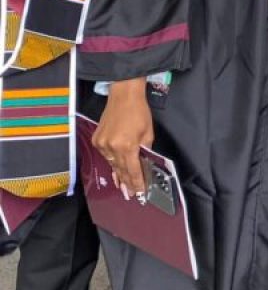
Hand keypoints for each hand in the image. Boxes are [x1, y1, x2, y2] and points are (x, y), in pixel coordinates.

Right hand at [92, 78, 152, 197]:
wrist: (123, 96)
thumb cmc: (139, 111)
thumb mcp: (148, 132)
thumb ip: (145, 150)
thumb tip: (143, 163)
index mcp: (127, 146)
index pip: (133, 170)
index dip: (136, 182)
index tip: (139, 192)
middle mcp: (112, 147)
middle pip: (121, 170)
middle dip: (126, 182)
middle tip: (130, 194)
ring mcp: (102, 144)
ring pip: (111, 164)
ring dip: (118, 174)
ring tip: (122, 186)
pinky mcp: (96, 140)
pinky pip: (105, 155)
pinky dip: (111, 162)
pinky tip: (114, 170)